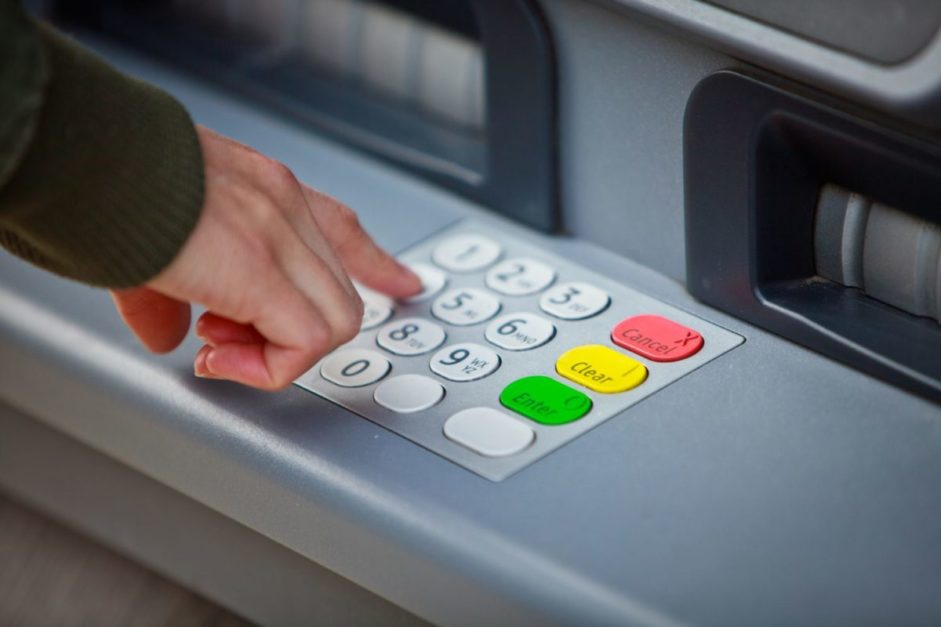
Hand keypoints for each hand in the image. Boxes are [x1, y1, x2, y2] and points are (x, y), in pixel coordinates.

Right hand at [109, 126, 420, 389]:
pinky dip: (268, 366)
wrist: (85, 155)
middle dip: (291, 334)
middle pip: (341, 293)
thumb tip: (166, 334)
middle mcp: (284, 204)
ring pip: (336, 320)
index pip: (343, 229)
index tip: (403, 283)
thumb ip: (173, 290)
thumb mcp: (157, 235)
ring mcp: (279, 234)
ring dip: (278, 352)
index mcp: (267, 188)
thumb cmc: (108, 181)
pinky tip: (216, 355)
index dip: (378, 264)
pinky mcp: (259, 269)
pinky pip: (306, 341)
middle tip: (223, 335)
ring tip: (216, 344)